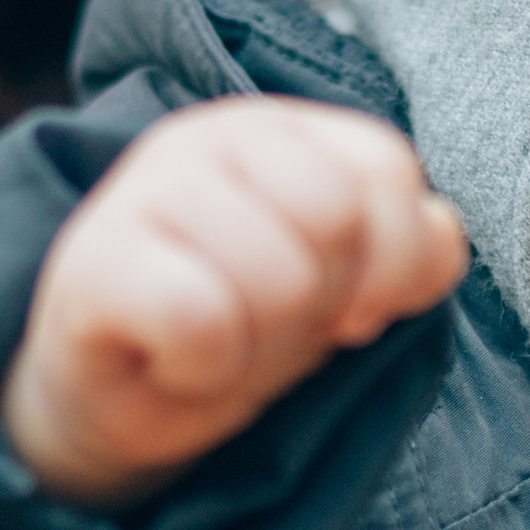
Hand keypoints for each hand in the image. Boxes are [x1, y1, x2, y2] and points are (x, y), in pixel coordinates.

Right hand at [0, 97, 468, 505]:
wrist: (116, 398)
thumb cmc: (236, 328)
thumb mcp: (340, 287)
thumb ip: (406, 250)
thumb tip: (438, 232)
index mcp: (277, 131)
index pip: (384, 166)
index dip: (391, 261)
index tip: (351, 310)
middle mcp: (206, 136)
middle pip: (335, 217)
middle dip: (321, 303)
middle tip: (269, 326)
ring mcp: (141, 190)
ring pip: (276, 277)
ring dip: (263, 346)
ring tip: (220, 346)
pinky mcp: (91, 263)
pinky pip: (202, 321)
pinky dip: (206, 368)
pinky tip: (176, 362)